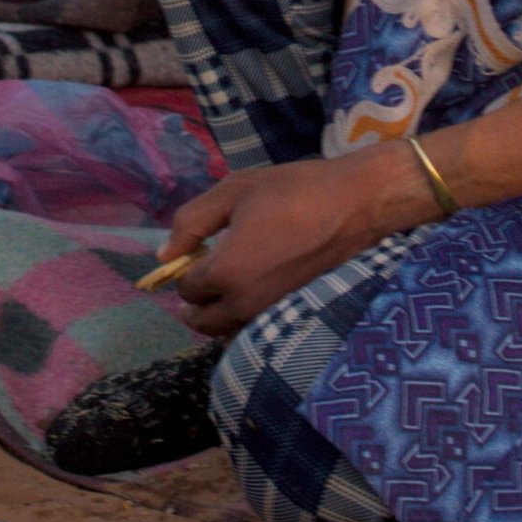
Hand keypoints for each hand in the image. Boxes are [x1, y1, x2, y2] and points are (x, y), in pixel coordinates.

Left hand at [161, 143, 434, 338]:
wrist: (356, 205)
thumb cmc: (293, 191)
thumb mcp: (233, 191)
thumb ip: (191, 222)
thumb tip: (165, 254)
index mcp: (225, 272)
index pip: (186, 288)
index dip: (185, 268)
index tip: (198, 250)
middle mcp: (245, 305)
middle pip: (202, 322)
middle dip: (195, 302)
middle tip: (204, 274)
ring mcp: (272, 315)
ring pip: (228, 331)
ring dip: (219, 313)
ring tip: (231, 281)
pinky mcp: (294, 316)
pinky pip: (254, 329)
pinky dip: (245, 318)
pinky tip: (257, 287)